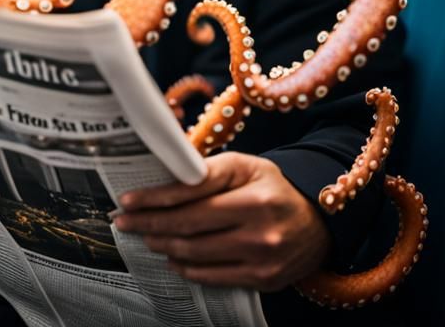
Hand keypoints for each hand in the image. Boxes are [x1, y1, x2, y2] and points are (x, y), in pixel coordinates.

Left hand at [114, 152, 330, 290]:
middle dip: (149, 224)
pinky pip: (215, 277)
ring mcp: (262, 257)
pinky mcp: (264, 279)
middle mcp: (259, 226)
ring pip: (197, 254)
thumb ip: (208, 170)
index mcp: (252, 192)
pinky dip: (188, 268)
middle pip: (188, 227)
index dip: (154, 199)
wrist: (320, 221)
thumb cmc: (273, 187)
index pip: (191, 195)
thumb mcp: (246, 165)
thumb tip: (165, 176)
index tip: (127, 200)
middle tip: (124, 222)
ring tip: (146, 237)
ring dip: (163, 246)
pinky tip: (172, 259)